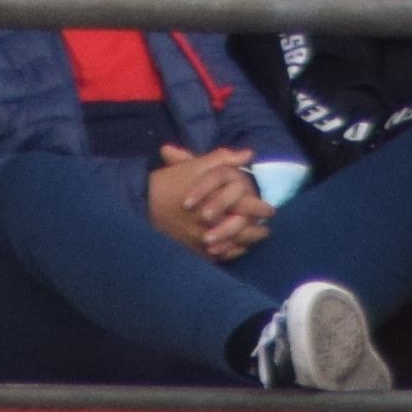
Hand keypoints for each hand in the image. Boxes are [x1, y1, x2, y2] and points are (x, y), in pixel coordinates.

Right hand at [145, 146, 271, 257]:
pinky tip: (235, 249)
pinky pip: (218, 257)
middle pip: (244, 231)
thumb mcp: (195, 166)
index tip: (270, 209)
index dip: (262, 209)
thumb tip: (249, 154)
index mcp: (215, 203)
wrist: (141, 204)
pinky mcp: (193, 252)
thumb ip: (223, 159)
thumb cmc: (169, 182)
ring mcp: (202, 241)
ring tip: (255, 239)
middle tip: (266, 229)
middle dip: (258, 230)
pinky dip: (229, 254)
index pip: (248, 207)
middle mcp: (212, 225)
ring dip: (247, 243)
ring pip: (233, 246)